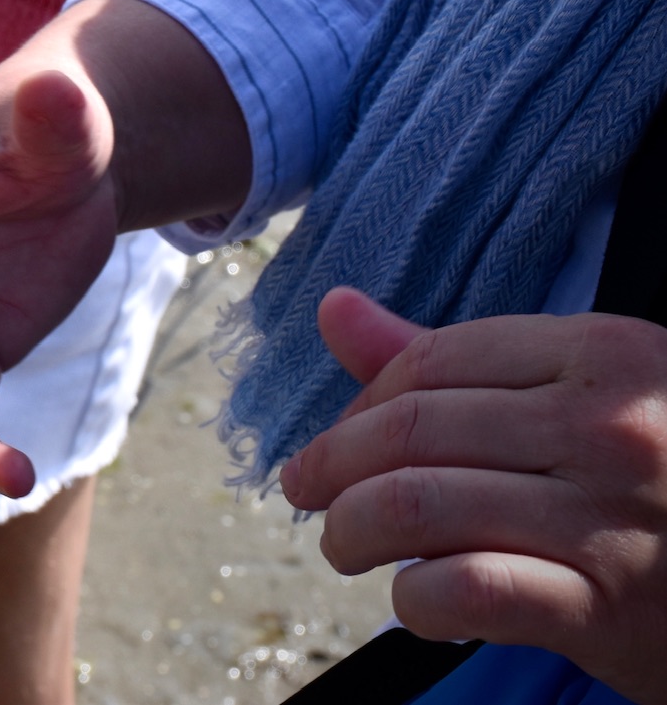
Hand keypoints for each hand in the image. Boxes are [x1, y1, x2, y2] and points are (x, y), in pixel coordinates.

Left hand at [280, 289, 666, 702]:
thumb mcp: (589, 397)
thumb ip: (458, 360)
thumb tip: (331, 307)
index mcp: (604, 356)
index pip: (431, 363)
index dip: (362, 403)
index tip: (338, 437)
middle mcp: (609, 429)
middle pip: (411, 432)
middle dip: (333, 466)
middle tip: (306, 491)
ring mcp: (610, 519)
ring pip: (418, 506)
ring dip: (353, 531)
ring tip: (346, 545)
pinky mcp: (608, 609)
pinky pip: (465, 590)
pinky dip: (415, 600)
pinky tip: (415, 602)